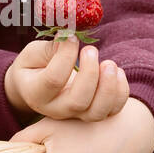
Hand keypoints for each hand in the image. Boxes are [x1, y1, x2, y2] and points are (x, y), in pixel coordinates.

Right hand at [4, 36, 129, 121]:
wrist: (36, 88)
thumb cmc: (34, 66)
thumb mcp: (33, 54)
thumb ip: (50, 48)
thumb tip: (69, 38)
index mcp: (36, 93)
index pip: (53, 80)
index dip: (66, 56)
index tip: (72, 37)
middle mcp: (56, 109)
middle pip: (78, 101)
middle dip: (90, 74)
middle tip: (91, 49)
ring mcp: (76, 114)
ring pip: (97, 112)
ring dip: (109, 87)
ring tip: (109, 63)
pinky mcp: (93, 112)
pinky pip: (112, 110)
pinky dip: (120, 92)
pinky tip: (117, 72)